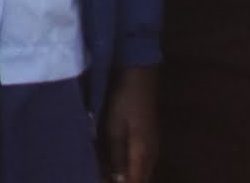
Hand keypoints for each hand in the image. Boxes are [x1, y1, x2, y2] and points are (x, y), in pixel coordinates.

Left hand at [101, 65, 157, 182]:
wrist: (138, 78)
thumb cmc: (124, 102)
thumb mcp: (115, 129)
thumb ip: (117, 157)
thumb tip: (118, 181)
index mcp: (144, 155)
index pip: (136, 182)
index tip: (100, 181)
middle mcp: (152, 155)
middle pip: (139, 178)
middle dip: (120, 181)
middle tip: (97, 176)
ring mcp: (151, 147)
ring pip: (138, 170)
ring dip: (123, 174)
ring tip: (101, 172)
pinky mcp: (146, 139)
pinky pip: (138, 160)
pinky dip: (126, 165)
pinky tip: (110, 161)